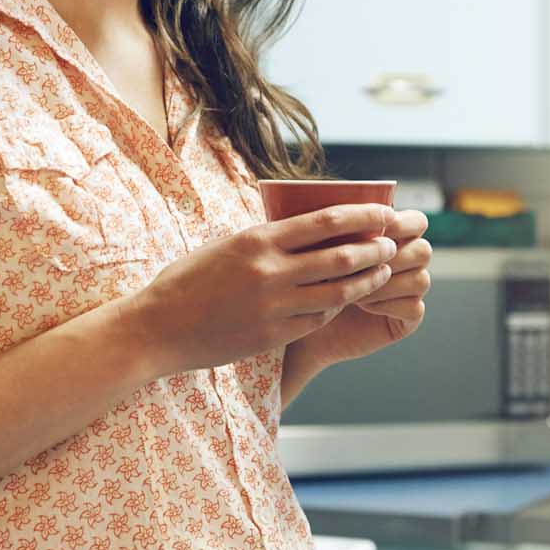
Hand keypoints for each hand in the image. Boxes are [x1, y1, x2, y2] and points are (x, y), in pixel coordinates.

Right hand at [130, 203, 398, 374]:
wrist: (158, 328)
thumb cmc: (188, 281)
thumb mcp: (225, 245)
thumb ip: (266, 238)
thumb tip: (307, 227)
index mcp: (258, 240)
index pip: (326, 222)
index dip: (364, 218)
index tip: (385, 214)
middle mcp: (270, 271)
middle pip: (341, 257)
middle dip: (375, 250)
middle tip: (392, 246)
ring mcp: (273, 307)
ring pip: (338, 292)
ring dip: (366, 281)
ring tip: (381, 274)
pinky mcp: (272, 336)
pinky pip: (318, 319)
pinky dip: (336, 307)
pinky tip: (345, 300)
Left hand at [292, 209, 431, 370]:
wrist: (301, 320)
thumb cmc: (306, 277)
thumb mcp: (316, 247)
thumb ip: (334, 225)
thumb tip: (340, 196)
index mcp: (393, 237)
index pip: (417, 222)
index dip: (403, 222)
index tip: (378, 227)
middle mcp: (407, 262)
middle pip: (424, 250)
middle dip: (394, 255)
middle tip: (363, 261)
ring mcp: (409, 292)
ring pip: (420, 279)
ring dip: (386, 282)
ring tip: (353, 286)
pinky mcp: (407, 319)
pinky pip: (413, 308)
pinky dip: (387, 305)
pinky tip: (361, 305)